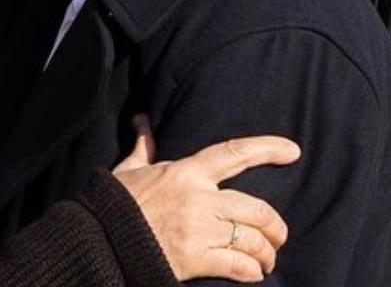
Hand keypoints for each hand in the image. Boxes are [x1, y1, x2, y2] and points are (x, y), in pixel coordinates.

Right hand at [113, 115, 297, 282]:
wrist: (97, 239)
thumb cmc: (116, 203)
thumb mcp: (130, 170)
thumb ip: (144, 147)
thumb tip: (141, 120)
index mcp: (186, 171)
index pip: (234, 154)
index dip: (267, 149)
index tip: (292, 151)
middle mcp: (199, 198)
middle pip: (257, 208)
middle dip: (275, 226)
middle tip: (278, 237)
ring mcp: (199, 229)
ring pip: (252, 239)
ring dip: (266, 253)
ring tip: (266, 260)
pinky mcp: (195, 259)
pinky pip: (238, 265)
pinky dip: (251, 272)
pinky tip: (253, 274)